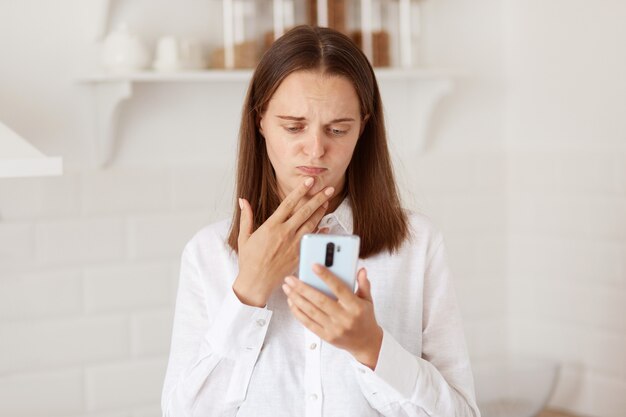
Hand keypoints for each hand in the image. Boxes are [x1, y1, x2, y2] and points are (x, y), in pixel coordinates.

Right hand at [233, 177, 334, 306]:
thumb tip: (243, 201)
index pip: (289, 203)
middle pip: (305, 211)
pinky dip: (320, 232)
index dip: (301, 191)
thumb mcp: (245, 237)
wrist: (256, 282)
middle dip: (318, 198)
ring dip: (321, 212)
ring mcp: (293, 244)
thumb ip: (247, 217)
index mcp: (271, 226)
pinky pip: (312, 240)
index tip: (309, 182)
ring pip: (311, 224)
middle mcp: (284, 233)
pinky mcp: (298, 255)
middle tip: (328, 189)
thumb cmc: (249, 260)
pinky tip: (326, 226)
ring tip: (327, 202)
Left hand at [282, 265, 382, 369]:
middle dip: (302, 288)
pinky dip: (298, 312)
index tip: (313, 266)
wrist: (366, 343)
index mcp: (355, 306)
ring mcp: (334, 328)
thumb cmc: (365, 318)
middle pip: (319, 300)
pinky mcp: (326, 336)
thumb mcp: (368, 300)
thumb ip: (363, 284)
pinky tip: (291, 302)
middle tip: (290, 278)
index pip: (338, 288)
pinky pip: (308, 323)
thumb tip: (361, 270)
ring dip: (296, 299)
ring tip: (287, 288)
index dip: (325, 276)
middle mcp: (344, 318)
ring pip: (311, 311)